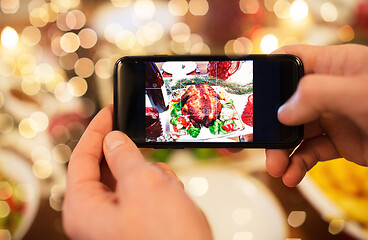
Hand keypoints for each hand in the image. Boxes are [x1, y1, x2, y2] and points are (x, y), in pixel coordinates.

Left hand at [62, 105, 211, 239]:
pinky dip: (160, 191)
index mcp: (84, 208)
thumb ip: (123, 156)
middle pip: (108, 170)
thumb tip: (113, 139)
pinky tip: (172, 200)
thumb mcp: (143, 185)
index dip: (96, 131)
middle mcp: (96, 217)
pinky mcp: (137, 225)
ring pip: (131, 181)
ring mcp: (117, 222)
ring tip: (167, 191)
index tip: (109, 112)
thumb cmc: (166, 239)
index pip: (82, 158)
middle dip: (133, 161)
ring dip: (151, 178)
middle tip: (147, 151)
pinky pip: (145, 195)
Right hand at [266, 44, 367, 186]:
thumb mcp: (359, 93)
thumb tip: (282, 112)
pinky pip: (310, 151)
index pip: (289, 61)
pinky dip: (298, 164)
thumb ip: (315, 93)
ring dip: (282, 152)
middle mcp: (327, 89)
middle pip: (284, 103)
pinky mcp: (338, 140)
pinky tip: (293, 175)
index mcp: (331, 65)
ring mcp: (331, 116)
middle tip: (261, 145)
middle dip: (270, 126)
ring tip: (277, 169)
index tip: (247, 94)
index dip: (266, 74)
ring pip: (294, 131)